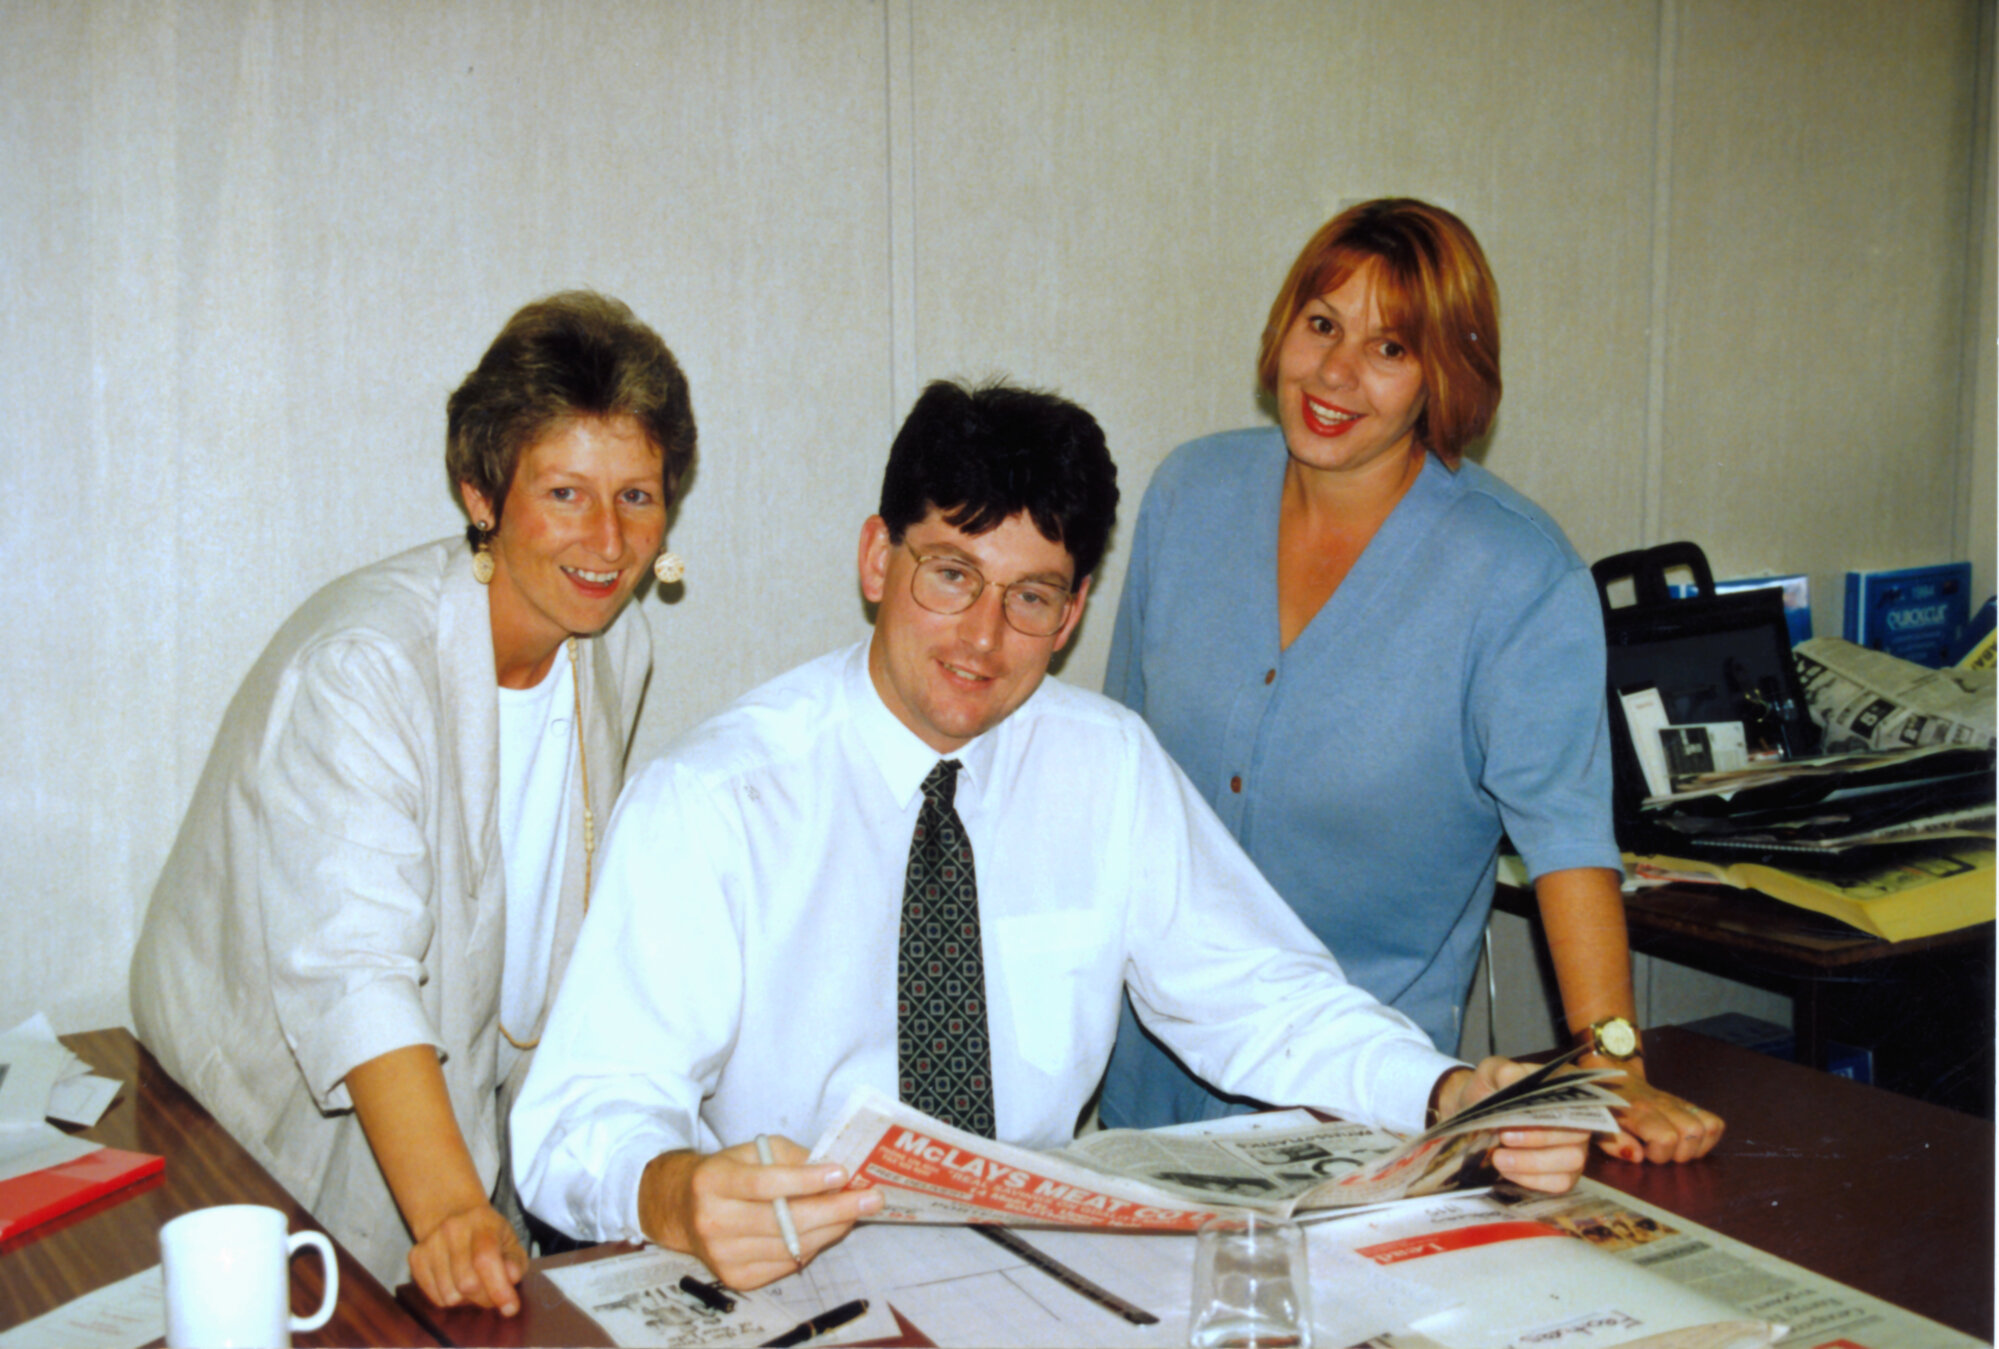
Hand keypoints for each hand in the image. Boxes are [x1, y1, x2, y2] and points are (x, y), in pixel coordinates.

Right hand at [407, 1198, 526, 1315]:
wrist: (451, 1213)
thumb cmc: (488, 1233)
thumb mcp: (510, 1241)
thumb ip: (516, 1261)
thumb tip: (512, 1277)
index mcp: (481, 1222)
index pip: (486, 1260)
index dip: (499, 1288)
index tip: (510, 1308)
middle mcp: (452, 1229)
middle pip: (467, 1283)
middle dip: (484, 1298)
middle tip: (492, 1294)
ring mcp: (430, 1243)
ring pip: (449, 1295)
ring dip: (466, 1300)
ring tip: (473, 1285)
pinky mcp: (416, 1257)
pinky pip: (434, 1297)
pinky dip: (449, 1300)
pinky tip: (456, 1284)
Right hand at [638, 1137, 883, 1288]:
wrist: (684, 1209)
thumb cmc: (729, 1173)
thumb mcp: (753, 1151)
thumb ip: (792, 1158)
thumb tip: (839, 1172)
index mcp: (713, 1182)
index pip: (765, 1184)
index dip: (806, 1180)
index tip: (843, 1173)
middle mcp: (713, 1221)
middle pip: (783, 1221)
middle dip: (834, 1209)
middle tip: (870, 1198)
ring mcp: (722, 1255)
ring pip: (790, 1246)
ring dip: (831, 1229)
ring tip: (856, 1212)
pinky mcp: (735, 1278)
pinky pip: (785, 1265)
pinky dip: (812, 1246)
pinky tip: (828, 1229)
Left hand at [1435, 1058, 1590, 1194]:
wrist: (1474, 1114)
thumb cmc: (1491, 1090)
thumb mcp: (1491, 1073)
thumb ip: (1504, 1073)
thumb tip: (1515, 1080)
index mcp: (1565, 1086)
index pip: (1581, 1096)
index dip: (1563, 1107)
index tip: (1527, 1112)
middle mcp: (1577, 1117)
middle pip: (1578, 1131)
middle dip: (1540, 1137)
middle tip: (1504, 1136)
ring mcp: (1575, 1146)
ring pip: (1572, 1160)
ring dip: (1533, 1162)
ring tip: (1499, 1158)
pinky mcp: (1565, 1172)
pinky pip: (1561, 1182)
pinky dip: (1533, 1179)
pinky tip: (1508, 1171)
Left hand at [1595, 1068, 1724, 1163]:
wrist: (1609, 1069)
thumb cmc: (1599, 1102)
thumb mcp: (1594, 1122)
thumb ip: (1613, 1142)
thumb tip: (1637, 1157)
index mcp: (1637, 1110)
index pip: (1667, 1137)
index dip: (1660, 1155)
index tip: (1644, 1154)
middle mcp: (1662, 1104)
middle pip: (1694, 1131)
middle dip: (1681, 1154)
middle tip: (1660, 1153)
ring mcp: (1677, 1103)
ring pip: (1708, 1126)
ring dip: (1697, 1147)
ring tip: (1675, 1149)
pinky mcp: (1686, 1104)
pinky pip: (1713, 1121)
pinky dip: (1708, 1138)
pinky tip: (1688, 1143)